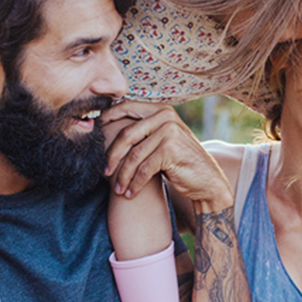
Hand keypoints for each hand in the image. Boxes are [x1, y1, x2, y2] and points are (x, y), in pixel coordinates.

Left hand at [100, 101, 232, 211]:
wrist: (207, 181)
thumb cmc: (179, 161)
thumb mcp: (161, 139)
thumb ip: (143, 131)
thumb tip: (107, 126)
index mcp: (161, 109)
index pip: (126, 108)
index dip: (108, 119)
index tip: (94, 135)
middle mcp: (166, 116)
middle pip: (126, 134)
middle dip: (112, 156)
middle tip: (104, 171)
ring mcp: (169, 131)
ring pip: (134, 155)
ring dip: (123, 175)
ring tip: (118, 188)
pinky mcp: (170, 150)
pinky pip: (143, 169)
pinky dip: (134, 183)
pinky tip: (130, 193)